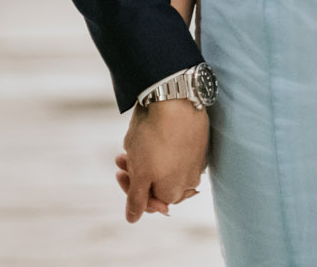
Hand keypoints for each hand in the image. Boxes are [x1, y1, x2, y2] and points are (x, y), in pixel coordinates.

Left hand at [116, 99, 207, 222]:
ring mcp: (195, 160)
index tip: (119, 173)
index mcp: (174, 192)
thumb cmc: (155, 137)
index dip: (131, 190)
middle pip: (157, 184)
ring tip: (131, 143)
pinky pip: (175, 150)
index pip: (150, 202)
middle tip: (121, 158)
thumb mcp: (139, 171)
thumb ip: (137, 199)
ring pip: (165, 166)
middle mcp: (189, 180)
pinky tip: (149, 132)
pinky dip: (160, 145)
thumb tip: (133, 219)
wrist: (175, 98)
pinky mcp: (197, 141)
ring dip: (145, 158)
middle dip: (136, 173)